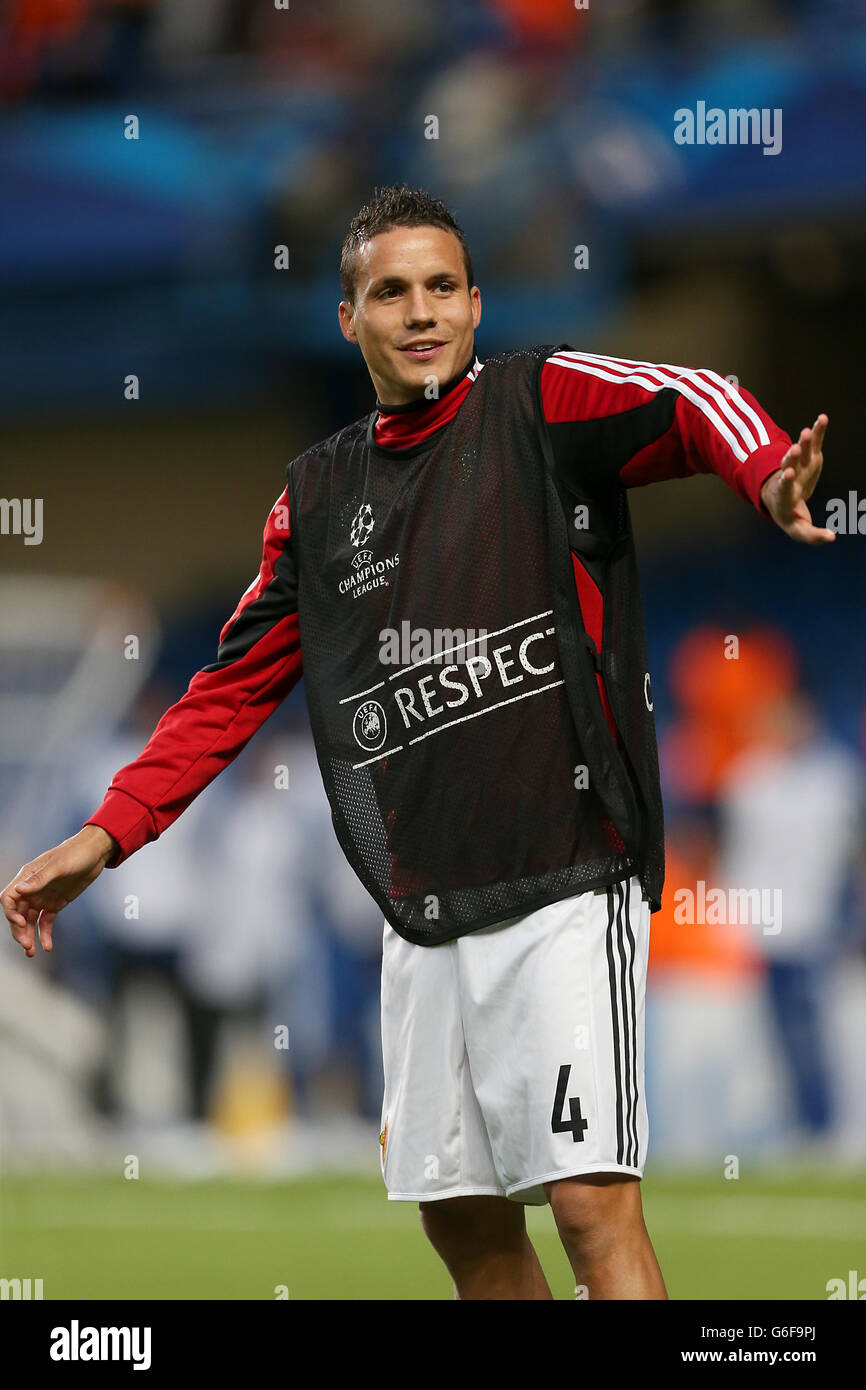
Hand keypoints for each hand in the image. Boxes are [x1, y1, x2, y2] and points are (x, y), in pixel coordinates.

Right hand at [1, 825, 117, 956]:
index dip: (11, 913)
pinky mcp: (55, 904)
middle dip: (19, 931)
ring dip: (29, 936)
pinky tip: (47, 947)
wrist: (95, 853)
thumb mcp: (59, 865)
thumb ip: (39, 879)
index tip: (21, 924)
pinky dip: (45, 934)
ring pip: (30, 921)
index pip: (9, 898)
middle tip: (27, 945)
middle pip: (18, 914)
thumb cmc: (75, 853)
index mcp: (27, 877)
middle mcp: (31, 889)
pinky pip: (46, 922)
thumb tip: (19, 889)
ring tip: (32, 952)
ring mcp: (42, 897)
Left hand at [760, 414, 833, 543]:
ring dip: (802, 443)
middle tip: (795, 449)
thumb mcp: (798, 530)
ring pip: (798, 453)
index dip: (786, 482)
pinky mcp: (807, 459)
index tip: (789, 474)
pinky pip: (813, 444)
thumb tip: (832, 538)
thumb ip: (813, 536)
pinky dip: (818, 432)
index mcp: (784, 497)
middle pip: (788, 467)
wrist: (781, 499)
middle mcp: (788, 479)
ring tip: (806, 432)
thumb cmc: (791, 516)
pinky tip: (823, 418)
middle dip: (791, 458)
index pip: (784, 489)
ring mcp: (798, 467)